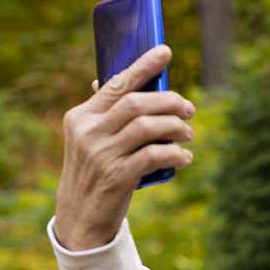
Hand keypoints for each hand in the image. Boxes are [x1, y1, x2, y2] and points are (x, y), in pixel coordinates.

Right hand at [54, 45, 195, 250]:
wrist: (81, 218)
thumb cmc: (94, 173)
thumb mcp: (90, 141)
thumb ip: (105, 115)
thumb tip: (119, 82)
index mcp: (80, 116)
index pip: (115, 84)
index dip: (143, 66)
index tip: (166, 52)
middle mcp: (88, 132)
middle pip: (136, 103)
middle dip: (169, 102)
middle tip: (189, 109)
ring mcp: (102, 154)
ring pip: (147, 127)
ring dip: (175, 127)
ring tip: (189, 134)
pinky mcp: (117, 176)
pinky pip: (154, 155)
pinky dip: (175, 154)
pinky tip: (185, 158)